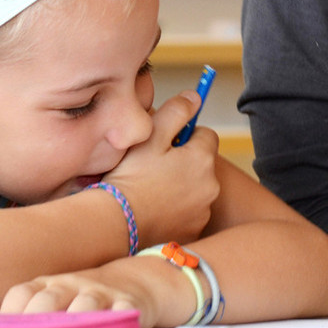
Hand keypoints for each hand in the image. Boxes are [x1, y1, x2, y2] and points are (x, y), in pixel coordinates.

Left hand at [0, 254, 193, 327]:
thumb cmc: (82, 300)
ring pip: (86, 307)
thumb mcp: (54, 300)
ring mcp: (100, 294)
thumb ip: (26, 320)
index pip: (21, 295)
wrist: (134, 281)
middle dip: (37, 325)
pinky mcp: (128, 306)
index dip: (8, 318)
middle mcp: (71, 286)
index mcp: (46, 286)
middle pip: (48, 300)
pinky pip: (123, 317)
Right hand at [103, 91, 219, 247]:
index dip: (185, 134)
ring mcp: (203, 210)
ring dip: (181, 185)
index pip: (206, 134)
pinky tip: (154, 208)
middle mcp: (211, 185)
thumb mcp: (151, 135)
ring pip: (195, 187)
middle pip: (201, 162)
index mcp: (203, 157)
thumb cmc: (131, 177)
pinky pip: (189, 211)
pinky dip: (176, 208)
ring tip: (151, 188)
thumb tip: (195, 97)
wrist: (116, 225)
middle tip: (153, 165)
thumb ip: (176, 111)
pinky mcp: (193, 230)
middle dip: (183, 160)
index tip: (165, 142)